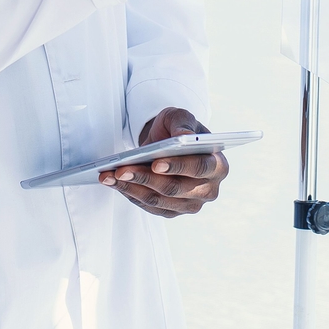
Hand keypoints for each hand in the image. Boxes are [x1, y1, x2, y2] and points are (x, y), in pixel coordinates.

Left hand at [100, 107, 227, 217]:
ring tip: (110, 176)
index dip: (178, 166)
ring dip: (132, 189)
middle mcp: (209, 190)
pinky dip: (130, 194)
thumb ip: (183, 124)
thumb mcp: (181, 117)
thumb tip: (185, 136)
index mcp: (218, 165)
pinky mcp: (173, 211)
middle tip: (121, 170)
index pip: (199, 168)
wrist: (170, 143)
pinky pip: (150, 207)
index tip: (155, 163)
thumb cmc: (179, 129)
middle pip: (175, 189)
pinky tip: (113, 182)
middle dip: (145, 178)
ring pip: (159, 201)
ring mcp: (191, 204)